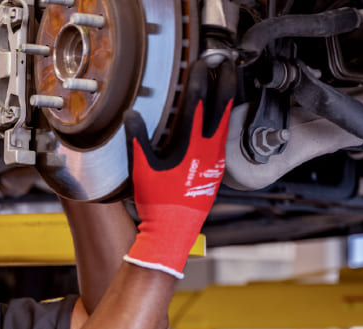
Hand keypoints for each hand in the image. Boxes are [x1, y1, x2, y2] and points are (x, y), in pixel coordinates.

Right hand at [123, 59, 235, 277]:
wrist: (173, 231)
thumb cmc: (156, 203)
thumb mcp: (141, 170)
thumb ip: (138, 140)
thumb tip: (132, 113)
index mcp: (189, 146)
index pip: (197, 104)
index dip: (199, 80)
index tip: (202, 63)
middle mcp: (208, 150)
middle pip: (221, 108)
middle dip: (225, 82)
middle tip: (227, 63)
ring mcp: (216, 161)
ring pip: (227, 122)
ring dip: (229, 100)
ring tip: (230, 82)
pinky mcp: (217, 171)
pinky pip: (225, 138)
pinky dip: (226, 121)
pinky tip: (224, 117)